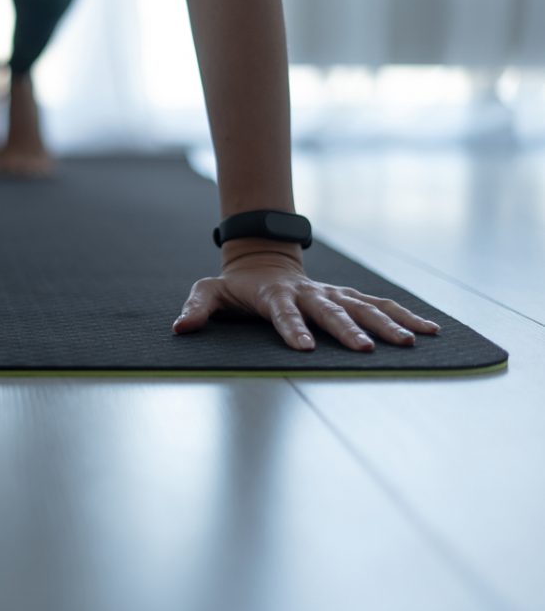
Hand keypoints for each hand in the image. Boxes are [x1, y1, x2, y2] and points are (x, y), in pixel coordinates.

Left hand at [171, 250, 439, 350]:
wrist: (262, 260)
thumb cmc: (235, 285)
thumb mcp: (209, 291)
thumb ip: (197, 308)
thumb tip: (180, 327)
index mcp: (274, 295)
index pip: (282, 314)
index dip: (291, 329)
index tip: (304, 348)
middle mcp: (308, 294)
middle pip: (330, 312)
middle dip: (347, 330)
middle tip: (364, 350)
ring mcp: (331, 294)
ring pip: (363, 307)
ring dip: (386, 324)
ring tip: (409, 343)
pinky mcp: (346, 297)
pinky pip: (379, 305)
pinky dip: (404, 315)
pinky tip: (429, 330)